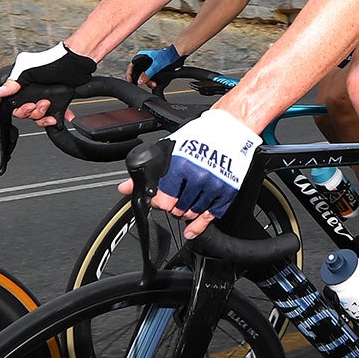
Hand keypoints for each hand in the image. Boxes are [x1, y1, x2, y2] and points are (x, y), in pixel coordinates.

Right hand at [0, 43, 93, 126]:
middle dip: (34, 112)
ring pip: (39, 117)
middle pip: (26, 113)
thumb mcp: (28, 70)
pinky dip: (58, 117)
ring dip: (44, 116)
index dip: (20, 109)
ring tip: (50, 104)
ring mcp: (45, 97)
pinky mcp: (58, 101)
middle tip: (42, 103)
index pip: (14, 103)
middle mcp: (32, 91)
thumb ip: (13, 82)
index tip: (29, 105)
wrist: (77, 62)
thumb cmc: (53, 61)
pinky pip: (54, 116)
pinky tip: (63, 114)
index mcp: (22, 83)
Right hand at [129, 45, 182, 88]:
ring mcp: (149, 66)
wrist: (176, 56)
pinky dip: (151, 81)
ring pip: (144, 77)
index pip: (131, 66)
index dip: (130, 74)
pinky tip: (155, 83)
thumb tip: (140, 81)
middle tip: (146, 84)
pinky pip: (149, 77)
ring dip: (148, 82)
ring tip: (153, 84)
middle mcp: (144, 61)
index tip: (131, 81)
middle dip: (142, 80)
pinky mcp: (153, 70)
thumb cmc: (167, 56)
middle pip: (138, 73)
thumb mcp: (156, 66)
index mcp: (142, 57)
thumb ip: (147, 74)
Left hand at [151, 109, 261, 237]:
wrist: (231, 128)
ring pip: (191, 214)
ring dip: (185, 213)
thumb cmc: (201, 135)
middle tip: (173, 199)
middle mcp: (198, 177)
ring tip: (184, 203)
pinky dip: (199, 226)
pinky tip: (192, 229)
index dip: (158, 202)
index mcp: (180, 165)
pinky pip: (210, 217)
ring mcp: (213, 186)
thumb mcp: (170, 149)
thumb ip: (148, 171)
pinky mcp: (227, 192)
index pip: (163, 201)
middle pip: (176, 210)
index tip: (159, 199)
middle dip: (171, 207)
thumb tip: (127, 188)